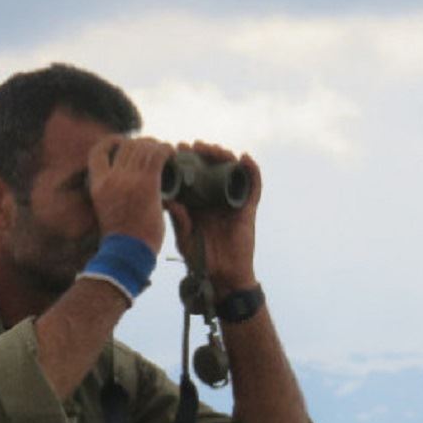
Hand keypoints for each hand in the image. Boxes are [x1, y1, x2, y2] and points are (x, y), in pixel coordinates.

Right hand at [88, 135, 171, 252]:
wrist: (127, 252)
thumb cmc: (120, 236)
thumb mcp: (106, 207)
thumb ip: (115, 190)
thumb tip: (133, 178)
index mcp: (97, 185)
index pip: (97, 152)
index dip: (112, 142)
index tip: (123, 143)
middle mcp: (111, 178)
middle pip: (126, 146)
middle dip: (141, 143)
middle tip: (153, 149)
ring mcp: (128, 180)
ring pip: (143, 148)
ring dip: (155, 145)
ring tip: (164, 151)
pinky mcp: (147, 185)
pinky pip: (157, 156)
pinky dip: (166, 150)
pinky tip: (171, 153)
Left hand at [165, 141, 260, 294]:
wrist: (222, 277)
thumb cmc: (199, 259)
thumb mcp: (183, 237)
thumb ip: (178, 220)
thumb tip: (170, 200)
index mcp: (196, 203)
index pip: (192, 175)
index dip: (185, 161)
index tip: (174, 149)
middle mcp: (214, 199)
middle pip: (211, 168)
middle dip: (203, 154)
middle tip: (190, 146)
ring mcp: (231, 202)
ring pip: (231, 171)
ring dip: (223, 156)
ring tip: (211, 148)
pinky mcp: (248, 208)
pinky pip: (252, 186)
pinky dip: (252, 170)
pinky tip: (244, 158)